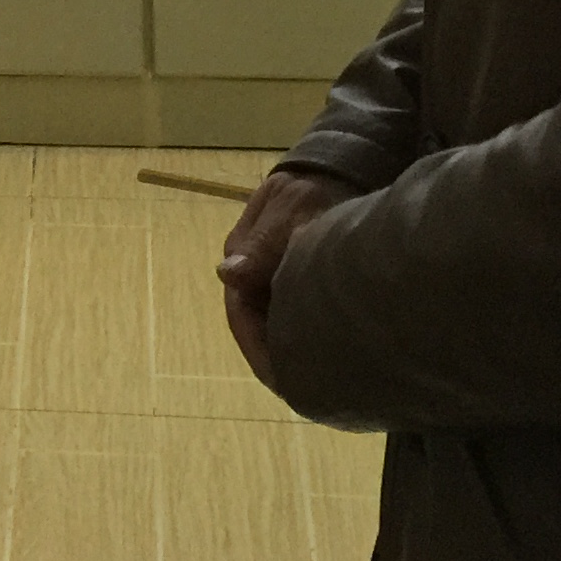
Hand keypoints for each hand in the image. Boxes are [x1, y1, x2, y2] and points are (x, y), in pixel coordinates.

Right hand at [217, 166, 354, 393]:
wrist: (333, 168)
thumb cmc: (315, 189)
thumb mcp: (293, 211)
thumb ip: (263, 245)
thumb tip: (227, 276)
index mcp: (241, 252)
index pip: (239, 309)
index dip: (257, 346)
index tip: (283, 379)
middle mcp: (247, 267)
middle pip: (253, 320)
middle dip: (274, 355)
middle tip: (306, 391)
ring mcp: (265, 271)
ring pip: (269, 317)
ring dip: (287, 344)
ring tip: (317, 376)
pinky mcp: (284, 272)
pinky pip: (285, 309)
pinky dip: (300, 327)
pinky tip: (322, 346)